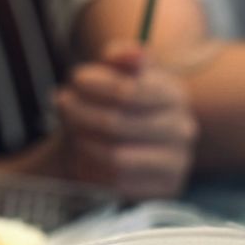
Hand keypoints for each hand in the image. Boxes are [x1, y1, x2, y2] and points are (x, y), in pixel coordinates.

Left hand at [55, 42, 197, 198]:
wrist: (127, 142)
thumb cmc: (119, 103)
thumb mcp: (122, 72)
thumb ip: (123, 57)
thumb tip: (130, 53)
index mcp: (175, 95)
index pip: (128, 92)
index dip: (93, 84)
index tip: (74, 80)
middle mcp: (182, 130)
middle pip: (116, 124)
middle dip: (79, 113)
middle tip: (62, 104)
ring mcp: (176, 164)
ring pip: (115, 157)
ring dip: (82, 143)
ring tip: (71, 132)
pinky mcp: (165, 191)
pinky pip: (118, 185)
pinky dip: (94, 171)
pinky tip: (84, 157)